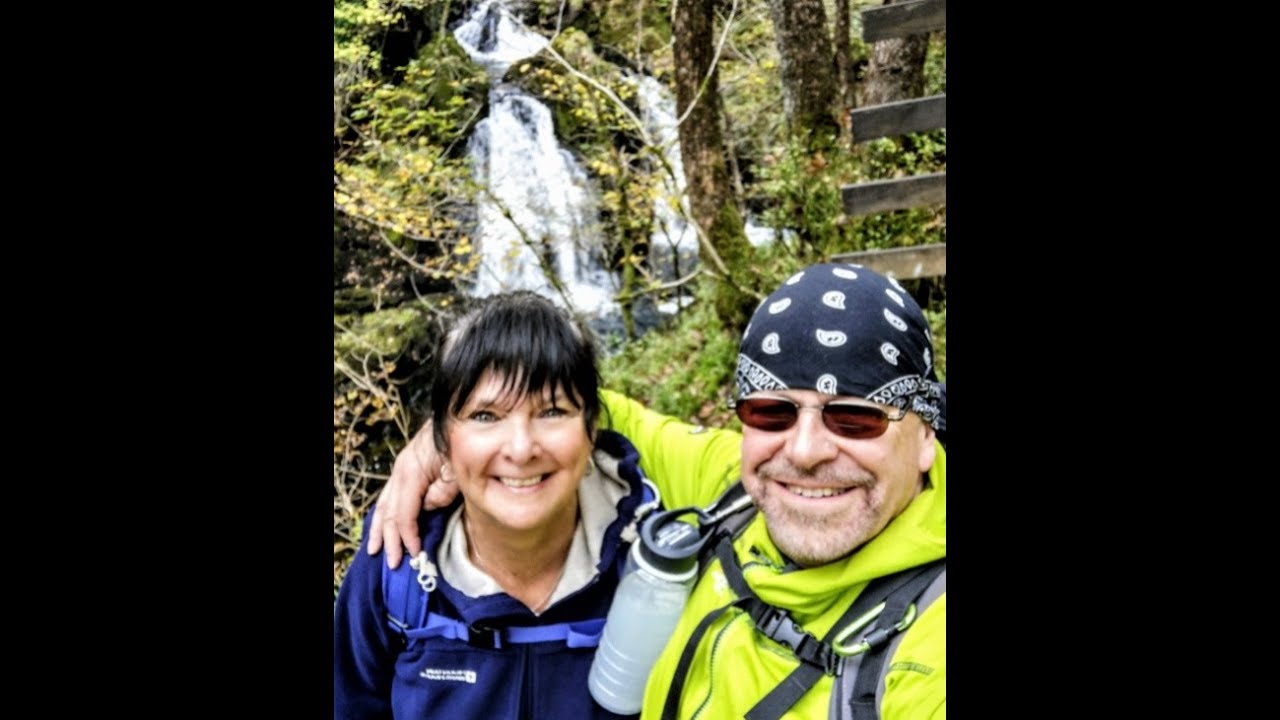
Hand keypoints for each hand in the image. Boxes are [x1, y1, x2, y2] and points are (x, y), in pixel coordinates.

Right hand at [367, 421, 456, 567]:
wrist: (457, 417)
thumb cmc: (461, 441)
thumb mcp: (458, 467)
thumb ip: (443, 490)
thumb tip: (428, 508)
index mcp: (412, 471)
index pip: (405, 512)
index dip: (408, 535)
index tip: (415, 553)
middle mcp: (401, 471)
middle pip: (390, 512)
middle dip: (390, 539)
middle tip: (393, 563)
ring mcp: (401, 471)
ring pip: (384, 505)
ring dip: (380, 530)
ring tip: (376, 550)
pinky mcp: (405, 471)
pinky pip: (390, 497)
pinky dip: (384, 516)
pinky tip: (381, 529)